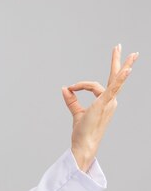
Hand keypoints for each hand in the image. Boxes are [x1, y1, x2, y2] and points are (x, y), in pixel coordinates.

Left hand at [62, 44, 138, 171]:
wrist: (84, 144)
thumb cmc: (83, 131)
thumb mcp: (76, 112)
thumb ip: (71, 100)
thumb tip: (64, 88)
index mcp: (105, 102)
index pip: (94, 86)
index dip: (80, 85)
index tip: (71, 87)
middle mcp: (110, 101)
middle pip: (115, 77)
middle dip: (118, 61)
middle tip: (119, 46)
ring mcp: (109, 102)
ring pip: (114, 80)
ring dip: (120, 64)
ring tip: (124, 50)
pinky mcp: (104, 104)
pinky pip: (113, 89)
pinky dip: (120, 79)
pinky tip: (126, 69)